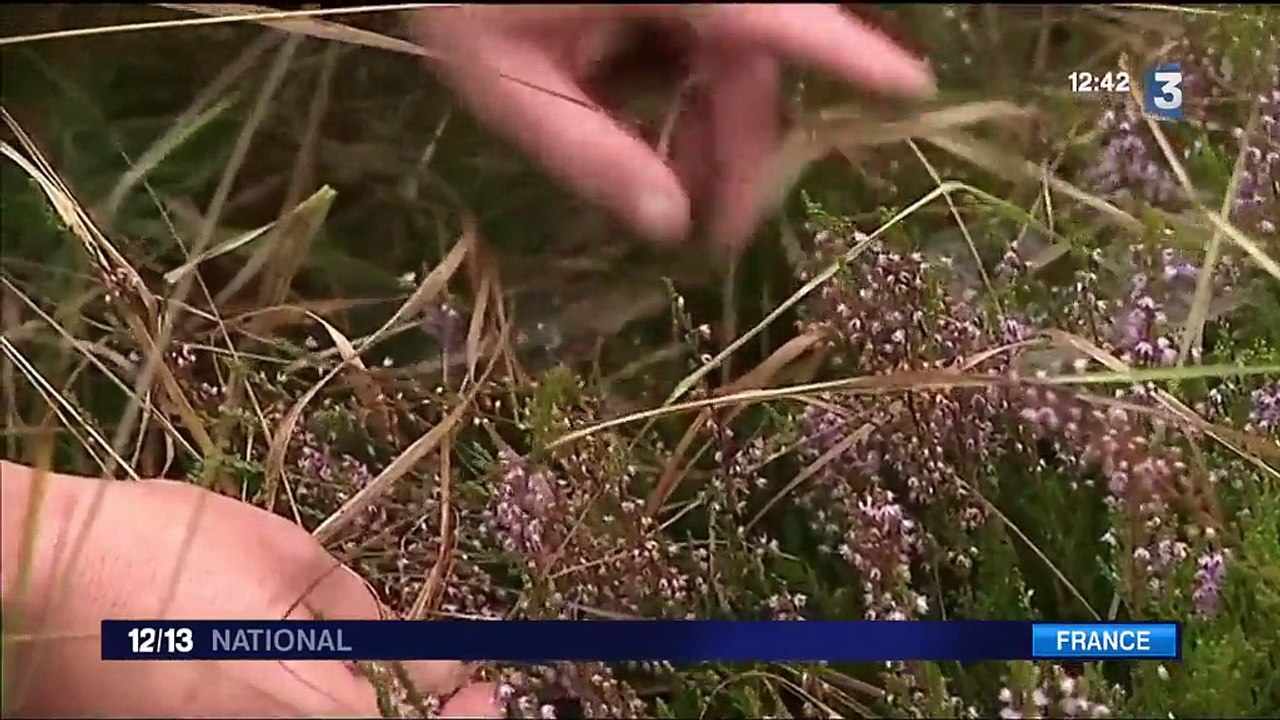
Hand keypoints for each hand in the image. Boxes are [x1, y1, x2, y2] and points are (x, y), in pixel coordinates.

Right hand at [0, 463, 498, 717]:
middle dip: (426, 716)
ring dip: (378, 708)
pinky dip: (325, 704)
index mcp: (301, 700)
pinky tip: (335, 676)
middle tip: (468, 690)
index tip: (491, 688)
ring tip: (405, 677)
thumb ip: (361, 615)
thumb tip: (421, 655)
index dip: (462, 713)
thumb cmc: (165, 549)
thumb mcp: (284, 557)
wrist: (37, 579)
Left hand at [412, 4, 933, 249]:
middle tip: (719, 234)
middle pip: (749, 54)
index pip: (763, 15)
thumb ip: (586, 152)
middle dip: (741, 146)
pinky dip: (691, 87)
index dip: (842, 50)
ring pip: (730, 50)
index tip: (912, 86)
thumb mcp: (502, 82)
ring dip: (715, 124)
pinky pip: (701, 33)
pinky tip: (662, 132)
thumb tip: (671, 225)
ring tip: (682, 197)